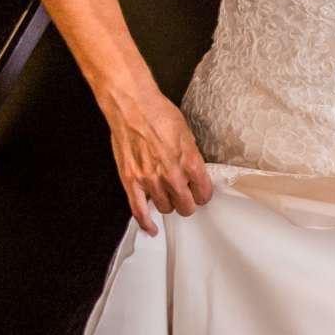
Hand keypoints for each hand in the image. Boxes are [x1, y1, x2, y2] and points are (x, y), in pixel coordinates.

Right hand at [106, 90, 213, 235]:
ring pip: (165, 208)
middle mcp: (172, 176)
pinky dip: (146, 224)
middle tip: (184, 196)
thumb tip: (193, 172)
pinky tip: (151, 229)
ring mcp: (150, 181)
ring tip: (165, 195)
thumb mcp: (186, 134)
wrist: (132, 106)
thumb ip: (191, 158)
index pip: (203, 193)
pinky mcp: (131, 181)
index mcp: (190, 163)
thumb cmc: (158, 113)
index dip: (202, 194)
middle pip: (185, 206)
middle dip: (186, 202)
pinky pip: (139, 211)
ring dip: (167, 204)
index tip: (199, 193)